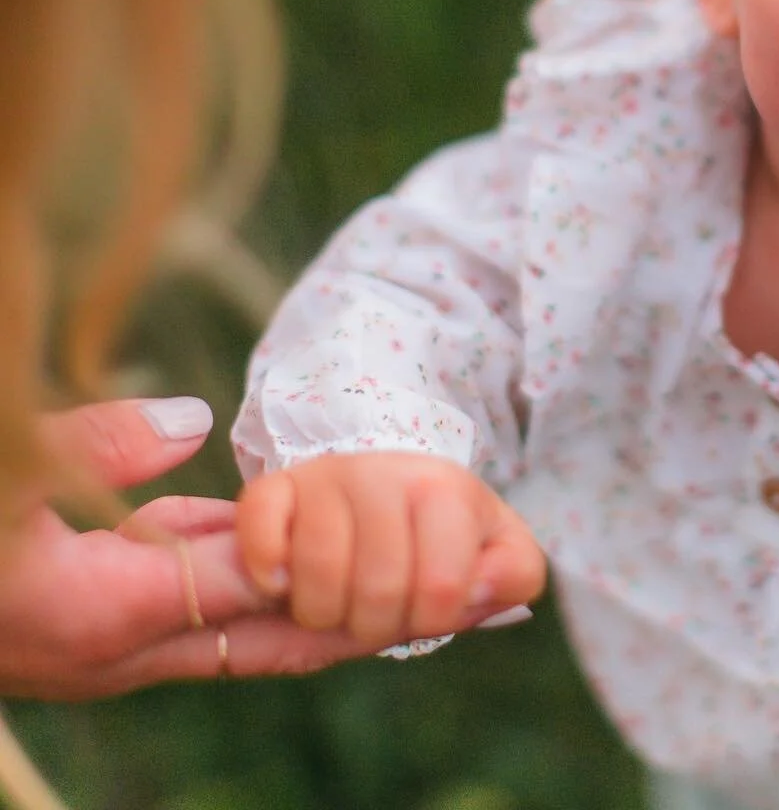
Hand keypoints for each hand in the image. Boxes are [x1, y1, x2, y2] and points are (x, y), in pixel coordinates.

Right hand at [0, 399, 369, 699]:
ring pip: (220, 626)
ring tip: (379, 580)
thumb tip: (191, 422)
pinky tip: (271, 544)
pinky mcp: (76, 635)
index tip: (401, 555)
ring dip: (295, 602)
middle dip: (343, 622)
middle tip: (441, 609)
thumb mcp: (8, 478)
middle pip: (257, 639)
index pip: (250, 587)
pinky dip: (231, 580)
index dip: (328, 565)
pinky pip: (176, 608)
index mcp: (107, 612)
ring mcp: (93, 650)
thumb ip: (98, 448)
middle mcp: (112, 650)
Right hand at [236, 451, 545, 649]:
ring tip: (333, 597)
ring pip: (320, 573)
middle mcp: (385, 471)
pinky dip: (268, 574)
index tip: (423, 605)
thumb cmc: (434, 538)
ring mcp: (325, 475)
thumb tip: (481, 589)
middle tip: (373, 608)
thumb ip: (512, 574)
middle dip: (374, 623)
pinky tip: (283, 581)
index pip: (441, 591)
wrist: (373, 490)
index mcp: (447, 490)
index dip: (429, 619)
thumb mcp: (492, 552)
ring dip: (321, 610)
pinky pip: (262, 535)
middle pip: (379, 591)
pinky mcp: (273, 487)